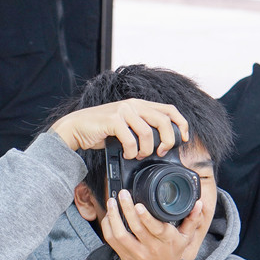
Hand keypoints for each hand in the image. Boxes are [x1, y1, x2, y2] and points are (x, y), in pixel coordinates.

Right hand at [51, 98, 188, 159]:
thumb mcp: (127, 126)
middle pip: (164, 121)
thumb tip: (162, 143)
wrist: (76, 128)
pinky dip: (130, 151)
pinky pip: (130, 139)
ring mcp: (123, 110)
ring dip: (146, 150)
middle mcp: (134, 104)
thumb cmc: (102, 130)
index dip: (181, 124)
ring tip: (138, 155)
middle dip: (167, 140)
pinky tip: (126, 154)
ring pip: (148, 133)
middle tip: (161, 152)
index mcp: (141, 104)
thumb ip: (142, 128)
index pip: (170, 110)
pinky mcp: (113, 120)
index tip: (183, 139)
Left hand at [101, 189, 203, 259]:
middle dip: (127, 208)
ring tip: (112, 201)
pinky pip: (112, 240)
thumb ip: (192, 220)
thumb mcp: (186, 239)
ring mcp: (136, 252)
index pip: (156, 228)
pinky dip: (108, 226)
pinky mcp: (124, 255)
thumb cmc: (172, 254)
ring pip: (120, 234)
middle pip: (136, 227)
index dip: (146, 217)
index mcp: (166, 239)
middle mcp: (150, 246)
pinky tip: (108, 215)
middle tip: (123, 194)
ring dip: (114, 217)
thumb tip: (199, 203)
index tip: (139, 204)